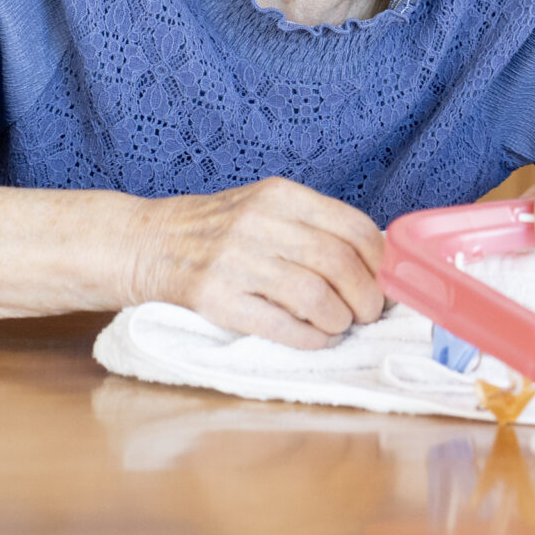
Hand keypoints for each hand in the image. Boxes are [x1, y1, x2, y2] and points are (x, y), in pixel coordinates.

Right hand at [133, 177, 385, 348]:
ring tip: (340, 325)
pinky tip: (316, 339)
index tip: (387, 282)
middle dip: (366, 297)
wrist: (146, 242)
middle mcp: (259, 222)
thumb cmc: (218, 228)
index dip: (381, 262)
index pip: (353, 227)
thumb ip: (313, 225)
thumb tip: (376, 260)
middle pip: (339, 264)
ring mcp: (235, 261)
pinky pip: (279, 325)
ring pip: (314, 296)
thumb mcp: (265, 206)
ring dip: (339, 319)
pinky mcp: (214, 298)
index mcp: (280, 195)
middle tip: (369, 313)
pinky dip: (309, 338)